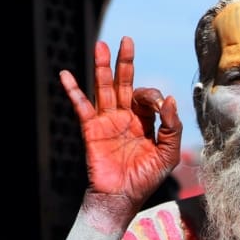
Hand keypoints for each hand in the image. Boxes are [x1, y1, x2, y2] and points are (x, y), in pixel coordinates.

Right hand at [59, 37, 182, 200]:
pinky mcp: (91, 130)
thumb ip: (172, 127)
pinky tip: (66, 75)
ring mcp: (107, 122)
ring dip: (102, 67)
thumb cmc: (145, 179)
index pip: (148, 97)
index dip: (155, 97)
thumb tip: (171, 99)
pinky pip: (81, 107)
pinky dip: (73, 91)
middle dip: (125, 62)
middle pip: (124, 83)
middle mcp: (125, 117)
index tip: (160, 108)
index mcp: (145, 121)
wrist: (121, 199)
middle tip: (126, 40)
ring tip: (100, 45)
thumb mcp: (167, 154)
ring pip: (104, 88)